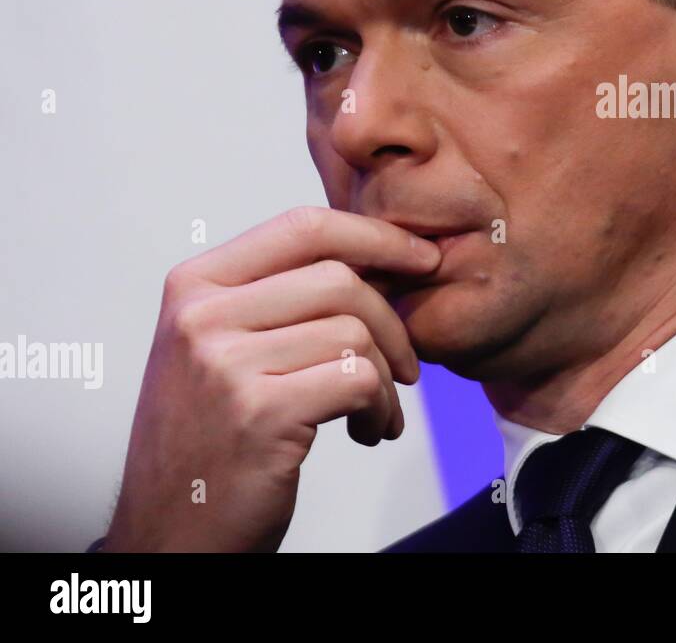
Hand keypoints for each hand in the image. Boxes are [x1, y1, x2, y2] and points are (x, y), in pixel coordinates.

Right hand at [101, 206, 440, 551]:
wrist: (172, 532)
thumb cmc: (210, 438)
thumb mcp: (223, 347)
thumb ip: (281, 295)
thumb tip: (381, 254)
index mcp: (195, 286)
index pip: (303, 226)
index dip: (376, 236)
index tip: (421, 258)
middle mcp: (201, 316)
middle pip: (339, 278)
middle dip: (394, 321)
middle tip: (406, 365)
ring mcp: (225, 364)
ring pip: (355, 333)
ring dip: (387, 379)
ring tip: (376, 412)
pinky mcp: (260, 413)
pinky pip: (359, 381)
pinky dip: (381, 408)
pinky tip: (367, 431)